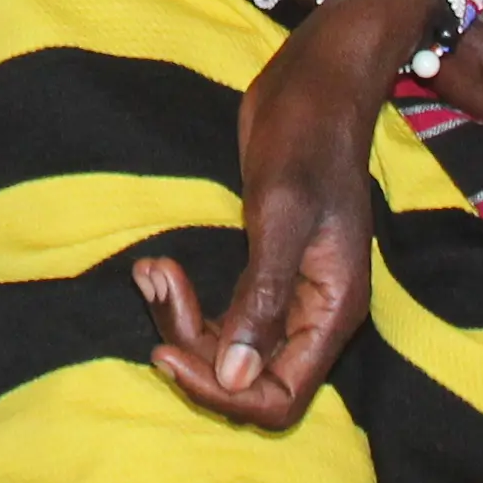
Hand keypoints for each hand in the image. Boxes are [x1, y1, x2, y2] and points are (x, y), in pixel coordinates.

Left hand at [140, 0, 411, 428]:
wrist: (314, 83)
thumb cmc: (306, 137)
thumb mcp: (282, 213)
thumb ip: (262, 298)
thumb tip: (234, 376)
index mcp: (332, 310)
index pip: (279, 398)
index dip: (221, 392)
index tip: (167, 351)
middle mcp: (313, 313)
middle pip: (246, 379)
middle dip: (192, 345)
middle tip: (154, 283)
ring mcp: (288, 294)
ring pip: (226, 347)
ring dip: (180, 318)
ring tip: (150, 270)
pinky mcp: (263, 269)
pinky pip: (221, 313)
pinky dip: (184, 299)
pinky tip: (156, 266)